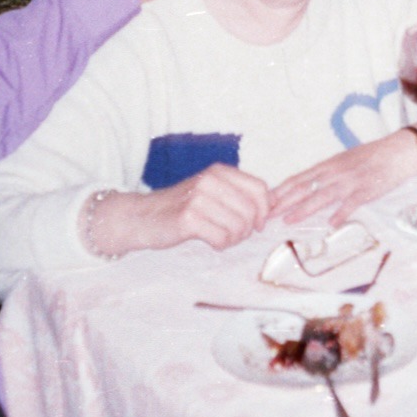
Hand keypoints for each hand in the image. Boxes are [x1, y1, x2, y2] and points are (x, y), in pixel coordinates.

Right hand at [87, 165, 269, 255]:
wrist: (141, 217)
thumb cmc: (182, 208)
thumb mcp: (211, 192)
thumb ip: (239, 194)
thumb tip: (274, 204)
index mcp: (220, 171)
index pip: (260, 189)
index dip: (264, 211)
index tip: (256, 224)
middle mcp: (210, 180)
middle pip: (252, 211)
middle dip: (247, 229)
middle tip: (232, 235)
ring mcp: (198, 198)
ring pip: (239, 227)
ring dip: (233, 239)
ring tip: (219, 237)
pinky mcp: (188, 218)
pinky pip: (222, 238)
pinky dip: (220, 245)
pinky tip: (209, 242)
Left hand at [269, 129, 416, 226]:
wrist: (402, 149)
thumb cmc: (375, 155)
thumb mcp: (348, 160)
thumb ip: (330, 173)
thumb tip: (311, 187)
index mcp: (330, 164)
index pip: (299, 178)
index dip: (281, 190)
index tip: (264, 202)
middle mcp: (337, 171)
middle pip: (305, 187)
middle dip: (284, 202)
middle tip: (266, 216)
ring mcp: (352, 180)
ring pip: (323, 195)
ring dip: (305, 208)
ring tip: (289, 221)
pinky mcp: (369, 189)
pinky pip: (353, 202)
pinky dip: (341, 212)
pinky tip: (331, 223)